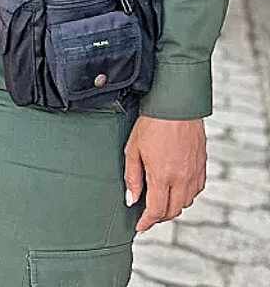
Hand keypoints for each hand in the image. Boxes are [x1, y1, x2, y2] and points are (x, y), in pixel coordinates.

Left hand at [124, 116, 206, 231]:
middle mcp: (182, 179)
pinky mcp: (202, 166)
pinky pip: (196, 190)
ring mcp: (195, 173)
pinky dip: (185, 196)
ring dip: (172, 207)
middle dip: (159, 217)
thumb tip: (131, 200)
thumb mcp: (133, 150)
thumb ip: (132, 177)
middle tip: (147, 216)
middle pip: (173, 210)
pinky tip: (174, 190)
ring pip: (186, 202)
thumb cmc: (151, 125)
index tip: (139, 226)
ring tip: (159, 203)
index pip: (157, 210)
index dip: (147, 222)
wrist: (177, 107)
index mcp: (163, 176)